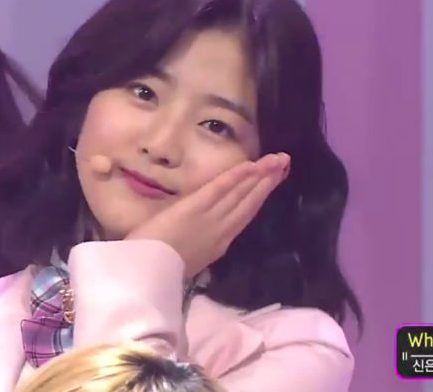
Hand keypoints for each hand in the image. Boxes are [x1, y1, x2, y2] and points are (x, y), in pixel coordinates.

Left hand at [125, 153, 289, 276]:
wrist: (148, 272)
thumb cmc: (158, 268)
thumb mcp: (186, 261)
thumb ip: (199, 248)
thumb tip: (205, 241)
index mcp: (217, 245)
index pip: (242, 217)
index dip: (258, 199)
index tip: (271, 184)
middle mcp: (221, 231)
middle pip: (249, 202)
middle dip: (268, 182)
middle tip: (284, 164)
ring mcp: (211, 217)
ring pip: (240, 193)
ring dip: (260, 175)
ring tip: (278, 160)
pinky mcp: (196, 206)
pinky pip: (221, 188)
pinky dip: (237, 176)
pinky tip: (252, 164)